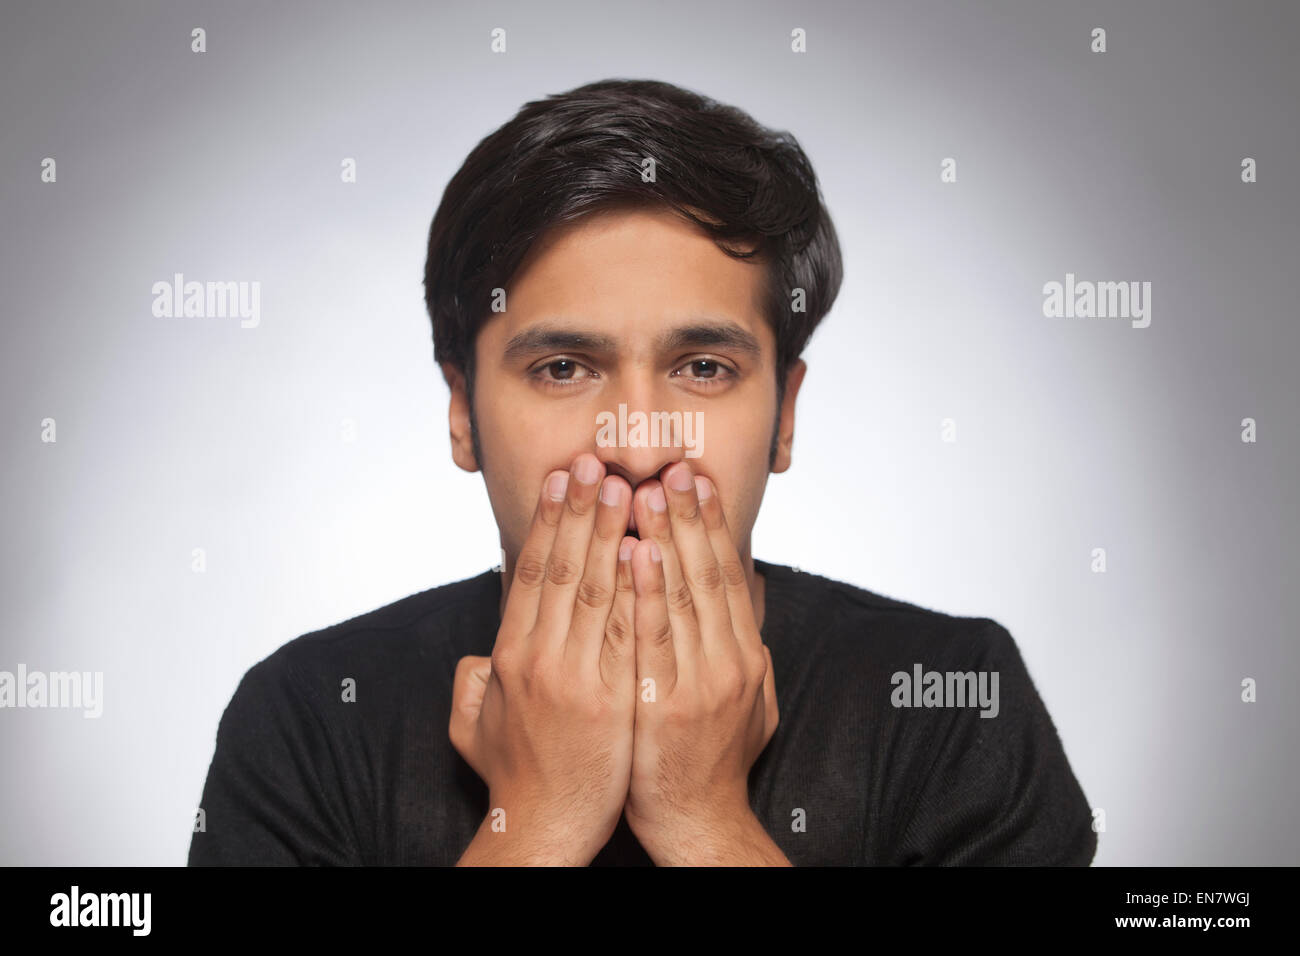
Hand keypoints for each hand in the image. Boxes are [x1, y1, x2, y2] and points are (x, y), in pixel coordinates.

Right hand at [449, 453, 637, 864]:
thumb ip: (473, 684)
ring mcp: (576, 678)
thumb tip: (480, 657)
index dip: (548, 523)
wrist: (542, 827)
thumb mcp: (472, 726)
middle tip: (597, 461)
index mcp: (509, 656)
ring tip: (626, 487)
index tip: (562, 481)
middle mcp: (539, 659)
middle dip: (581, 510)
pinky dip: (636, 587)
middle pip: (562, 568)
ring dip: (610, 533)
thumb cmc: (515, 776)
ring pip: (594, 589)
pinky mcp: (611, 698)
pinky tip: (646, 549)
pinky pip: (627, 630)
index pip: (530, 574)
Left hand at [624, 459, 781, 864]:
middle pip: (707, 574)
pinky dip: (644, 591)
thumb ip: (747, 649)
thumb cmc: (712, 761)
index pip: (728, 575)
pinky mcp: (665, 705)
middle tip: (672, 466)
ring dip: (665, 537)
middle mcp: (728, 662)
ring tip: (647, 489)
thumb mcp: (748, 702)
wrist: (697, 822)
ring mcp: (699, 683)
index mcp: (744, 656)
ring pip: (682, 596)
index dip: (713, 525)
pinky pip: (652, 637)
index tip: (698, 481)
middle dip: (689, 515)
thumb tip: (748, 601)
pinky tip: (633, 553)